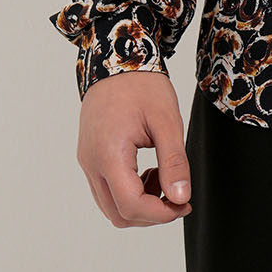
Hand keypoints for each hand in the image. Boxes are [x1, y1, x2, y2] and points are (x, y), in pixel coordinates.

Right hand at [76, 69, 192, 226]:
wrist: (117, 57)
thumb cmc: (141, 84)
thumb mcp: (166, 120)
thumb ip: (174, 161)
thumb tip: (181, 197)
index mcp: (108, 154)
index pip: (130, 205)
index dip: (160, 214)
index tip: (184, 204)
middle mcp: (91, 162)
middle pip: (118, 213)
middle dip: (151, 213)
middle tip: (179, 197)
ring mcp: (87, 160)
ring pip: (111, 205)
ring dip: (140, 203)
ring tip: (164, 177)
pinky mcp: (89, 156)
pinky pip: (106, 189)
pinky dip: (129, 191)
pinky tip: (149, 171)